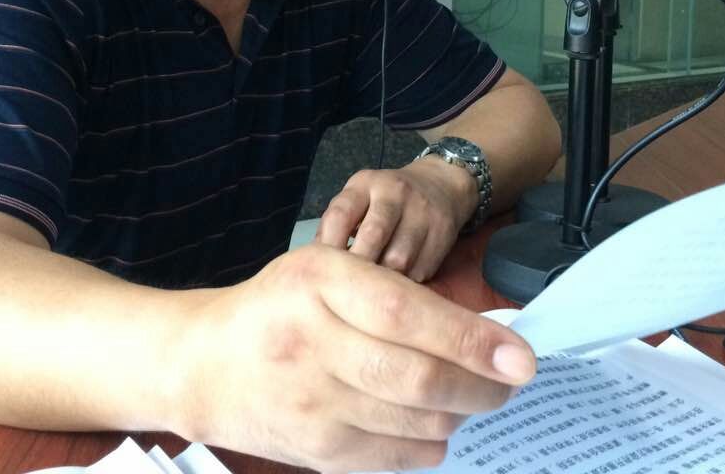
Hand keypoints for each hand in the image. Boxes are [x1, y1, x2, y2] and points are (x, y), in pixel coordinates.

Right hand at [180, 245, 535, 472]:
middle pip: (419, 378)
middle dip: (482, 386)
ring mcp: (312, 404)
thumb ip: (395, 293)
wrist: (204, 364)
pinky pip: (398, 456)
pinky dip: (431, 441)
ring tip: (468, 394)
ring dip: (462, 412)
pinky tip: (431, 421)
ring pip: (418, 422)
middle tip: (509, 381)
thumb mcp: (326, 270)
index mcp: (319, 281)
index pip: (406, 314)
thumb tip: (483, 336)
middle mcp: (312, 342)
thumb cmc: (280, 308)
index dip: (470, 339)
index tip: (520, 357)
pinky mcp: (316, 451)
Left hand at [315, 159, 478, 282]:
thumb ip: (337, 225)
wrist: (440, 184)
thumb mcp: (359, 198)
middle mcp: (395, 193)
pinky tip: (397, 286)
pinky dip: (406, 285)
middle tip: (346, 291)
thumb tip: (312, 265)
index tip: (320, 273)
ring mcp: (422, 212)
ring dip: (383, 281)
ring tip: (372, 292)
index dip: (327, 247)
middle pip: (372, 237)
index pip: (340, 215)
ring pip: (398, 260)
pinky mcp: (443, 233)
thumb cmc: (386, 199)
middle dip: (357, 269)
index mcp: (365, 184)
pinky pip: (420, 270)